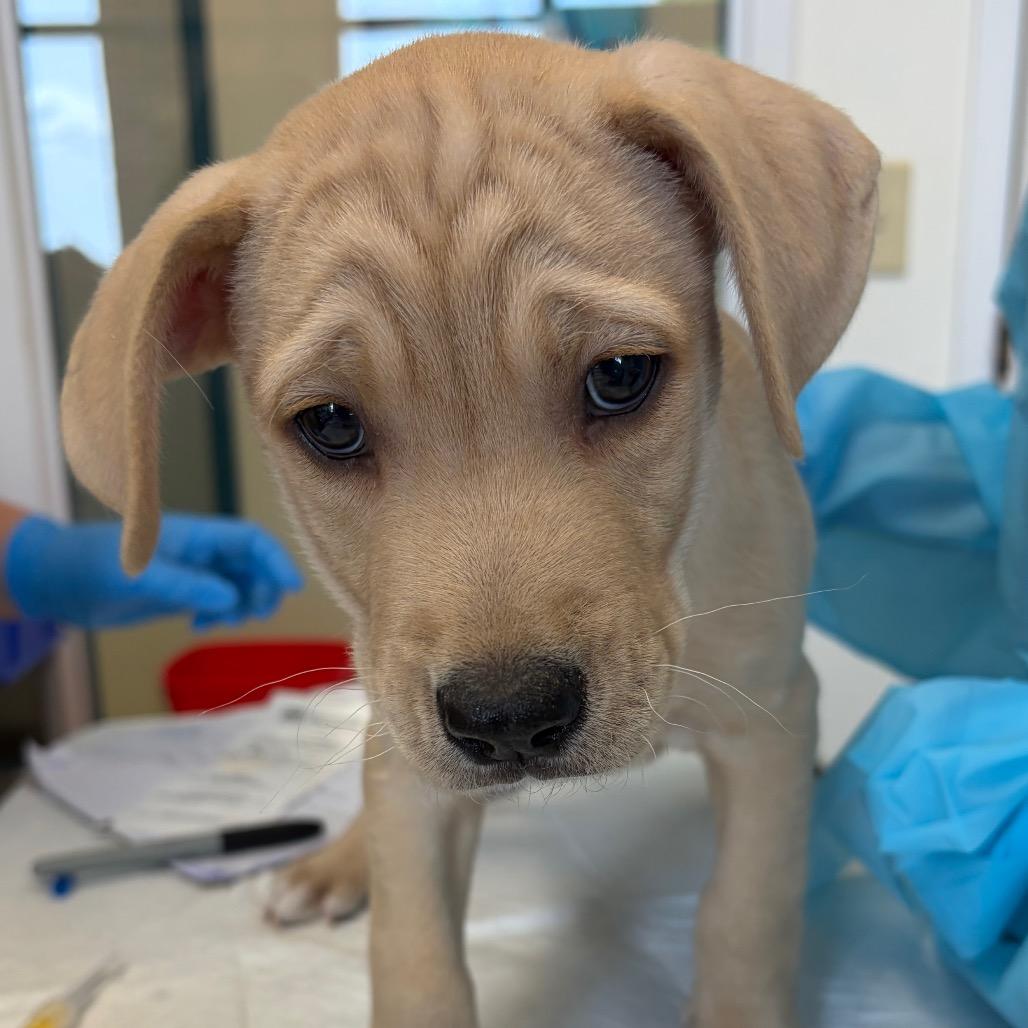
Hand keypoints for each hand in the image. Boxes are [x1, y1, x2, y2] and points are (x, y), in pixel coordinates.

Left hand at [4, 513, 302, 629]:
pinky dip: (220, 614)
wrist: (57, 582)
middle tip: (252, 615)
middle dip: (261, 589)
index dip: (276, 560)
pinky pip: (219, 600)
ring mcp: (192, 571)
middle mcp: (200, 550)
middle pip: (252, 564)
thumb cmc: (91, 566)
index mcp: (195, 534)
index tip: (292, 587)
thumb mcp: (139, 576)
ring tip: (219, 622)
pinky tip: (199, 625)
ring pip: (239, 585)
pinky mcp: (182, 591)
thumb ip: (186, 584)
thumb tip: (231, 598)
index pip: (250, 540)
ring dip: (242, 605)